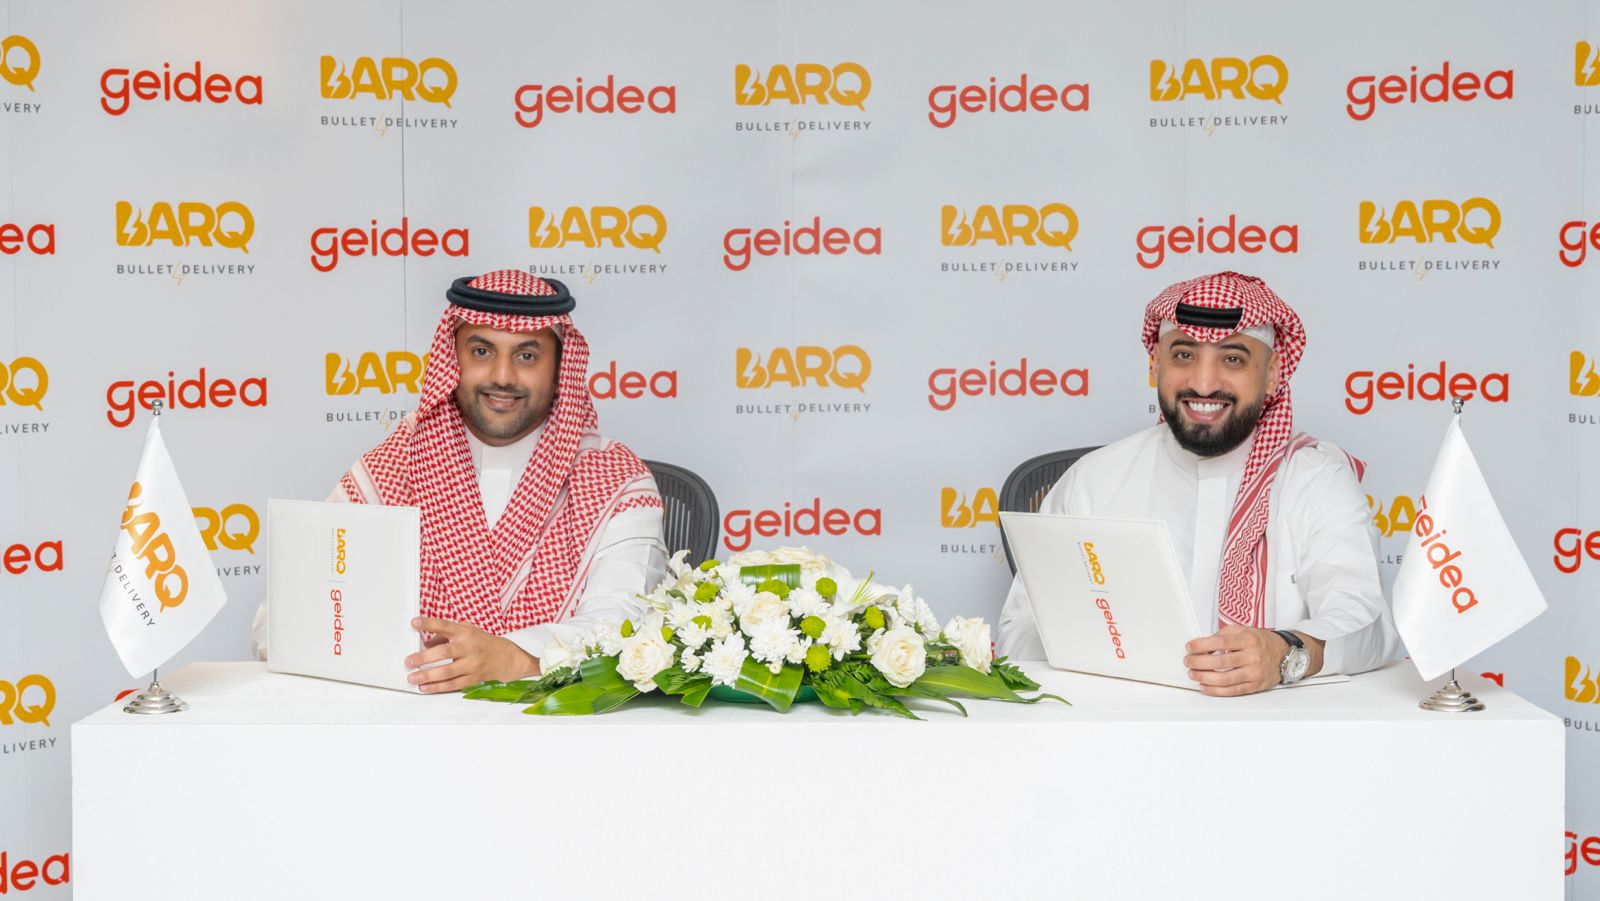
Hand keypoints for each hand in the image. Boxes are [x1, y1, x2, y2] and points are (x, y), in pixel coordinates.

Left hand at [405, 616, 539, 693]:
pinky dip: (438, 687)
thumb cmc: (483, 643)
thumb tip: (426, 643)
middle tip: (408, 661)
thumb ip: (446, 636)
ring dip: (428, 676)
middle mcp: (469, 647)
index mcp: (466, 633)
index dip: (430, 624)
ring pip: (448, 672)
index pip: (446, 626)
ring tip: (413, 678)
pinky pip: (453, 684)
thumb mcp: (467, 631)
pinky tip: (425, 688)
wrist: (507, 658)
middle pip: (444, 652)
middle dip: (424, 658)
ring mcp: (472, 664)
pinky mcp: (473, 678)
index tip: (414, 623)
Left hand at [1183, 625, 1286, 696]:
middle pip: (1220, 661)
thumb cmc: (1259, 642)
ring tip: (1193, 674)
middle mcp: (1252, 656)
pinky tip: (1204, 686)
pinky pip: (1231, 691)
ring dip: (1204, 677)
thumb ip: (1223, 635)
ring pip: (1224, 679)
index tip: (1189, 647)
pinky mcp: (1254, 686)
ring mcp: (1254, 673)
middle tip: (1188, 661)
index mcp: (1248, 640)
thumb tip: (1203, 646)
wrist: (1283, 654)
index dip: (1202, 645)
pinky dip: (1215, 690)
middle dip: (1199, 662)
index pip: (1220, 642)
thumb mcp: (1243, 631)